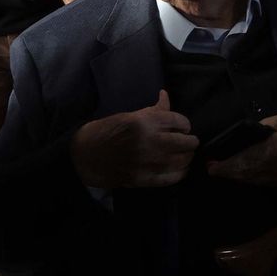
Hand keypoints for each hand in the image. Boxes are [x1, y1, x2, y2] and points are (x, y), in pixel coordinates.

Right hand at [71, 89, 197, 187]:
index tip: (182, 127)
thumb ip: (153, 109)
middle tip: (188, 141)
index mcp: (146, 122)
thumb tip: (166, 95)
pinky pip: (172, 178)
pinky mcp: (144, 179)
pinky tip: (180, 168)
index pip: (180, 122)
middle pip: (186, 143)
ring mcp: (148, 163)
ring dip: (187, 157)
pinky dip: (180, 173)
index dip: (184, 124)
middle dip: (190, 141)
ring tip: (184, 154)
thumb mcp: (130, 115)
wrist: (86, 155)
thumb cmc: (107, 131)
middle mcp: (150, 142)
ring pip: (183, 161)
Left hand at [207, 111, 276, 185]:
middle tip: (212, 169)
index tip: (211, 165)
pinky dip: (250, 179)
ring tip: (224, 171)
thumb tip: (245, 136)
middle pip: (245, 173)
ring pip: (252, 180)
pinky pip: (263, 182)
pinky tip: (243, 174)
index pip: (244, 159)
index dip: (226, 165)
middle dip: (227, 172)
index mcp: (276, 147)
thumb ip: (264, 128)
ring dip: (237, 177)